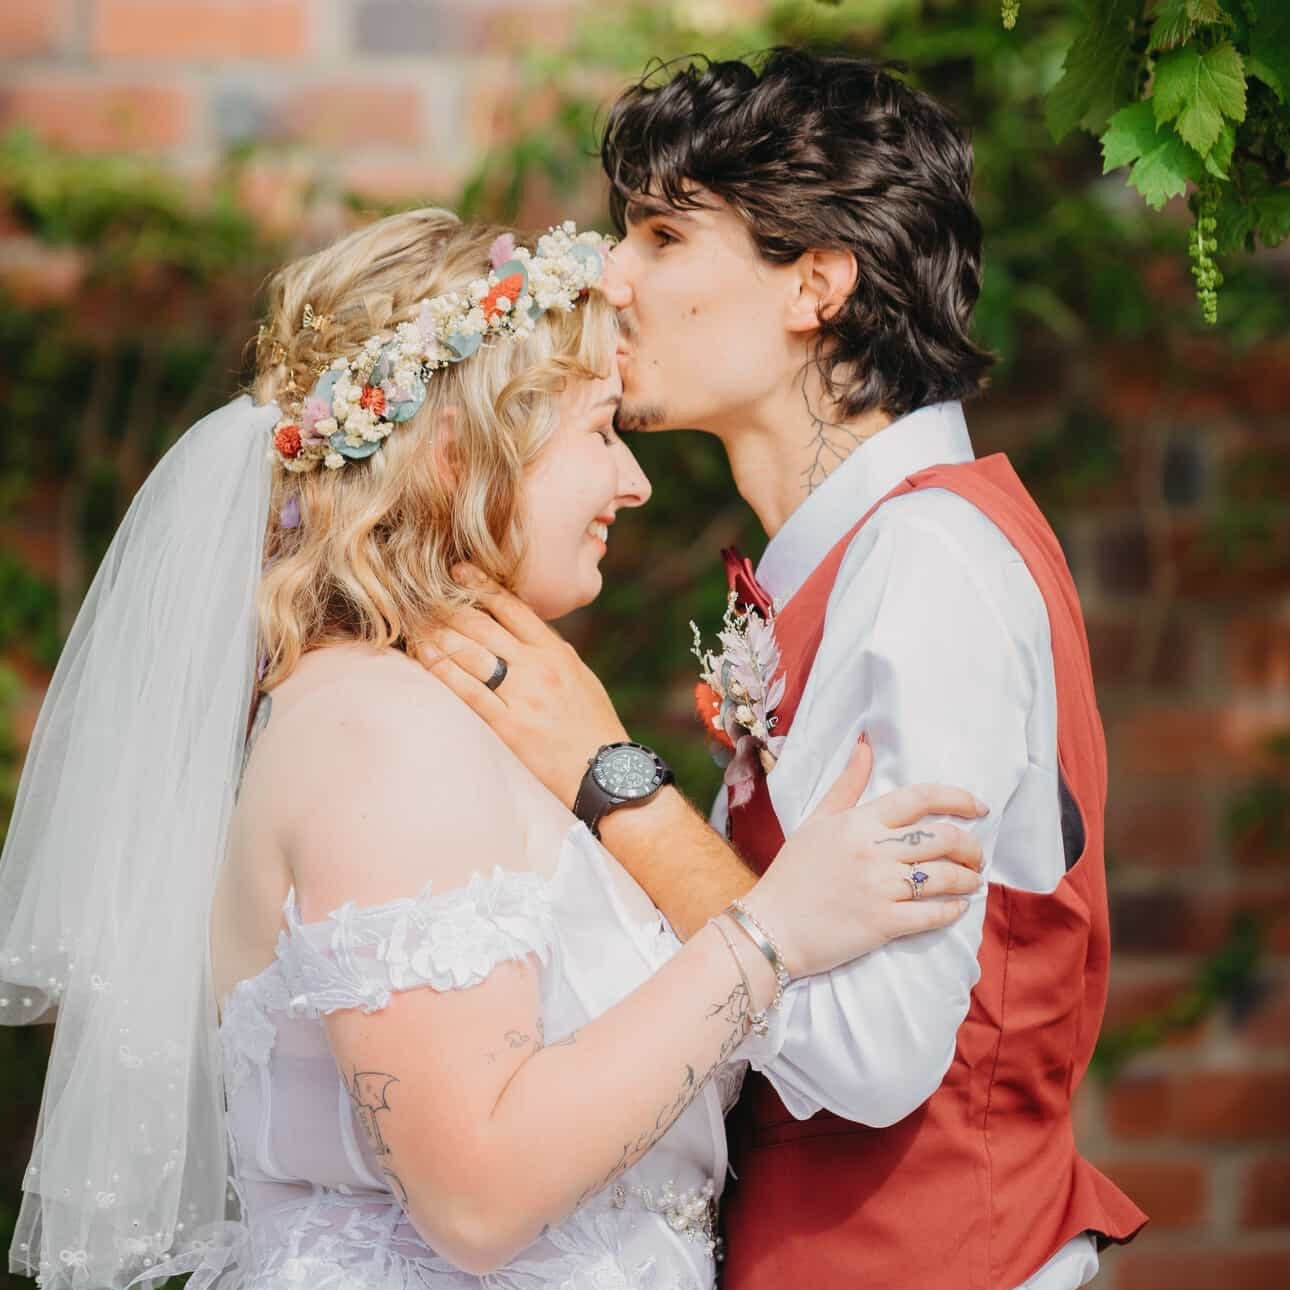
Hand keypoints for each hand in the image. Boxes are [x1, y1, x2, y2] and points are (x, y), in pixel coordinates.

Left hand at [412, 566, 628, 806]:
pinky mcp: (510, 725)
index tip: (459, 571)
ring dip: (439, 634)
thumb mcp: (581, 678)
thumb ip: (552, 653)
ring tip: (416, 620)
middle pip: (485, 625)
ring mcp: (523, 695)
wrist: (608, 771)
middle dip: (451, 605)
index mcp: (556, 652)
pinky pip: (469, 692)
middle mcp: (538, 667)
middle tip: (423, 589)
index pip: (513, 608)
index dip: (482, 586)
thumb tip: (525, 631)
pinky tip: (425, 656)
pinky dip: (444, 671)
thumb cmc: (595, 726)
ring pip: (472, 653)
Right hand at [739, 740, 988, 979]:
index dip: (957, 798)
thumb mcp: (816, 821)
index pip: (919, 799)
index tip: (978, 807)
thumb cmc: (792, 873)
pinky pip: (933, 914)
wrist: (770, 928)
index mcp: (858, 822)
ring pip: (944, 876)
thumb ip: (846, 785)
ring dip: (968, 879)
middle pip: (942, 838)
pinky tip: (957, 908)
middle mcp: (873, 851)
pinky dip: (953, 910)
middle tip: (976, 855)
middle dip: (971, 846)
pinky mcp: (883, 924)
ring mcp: (880, 888)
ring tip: (972, 882)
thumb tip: (866, 745)